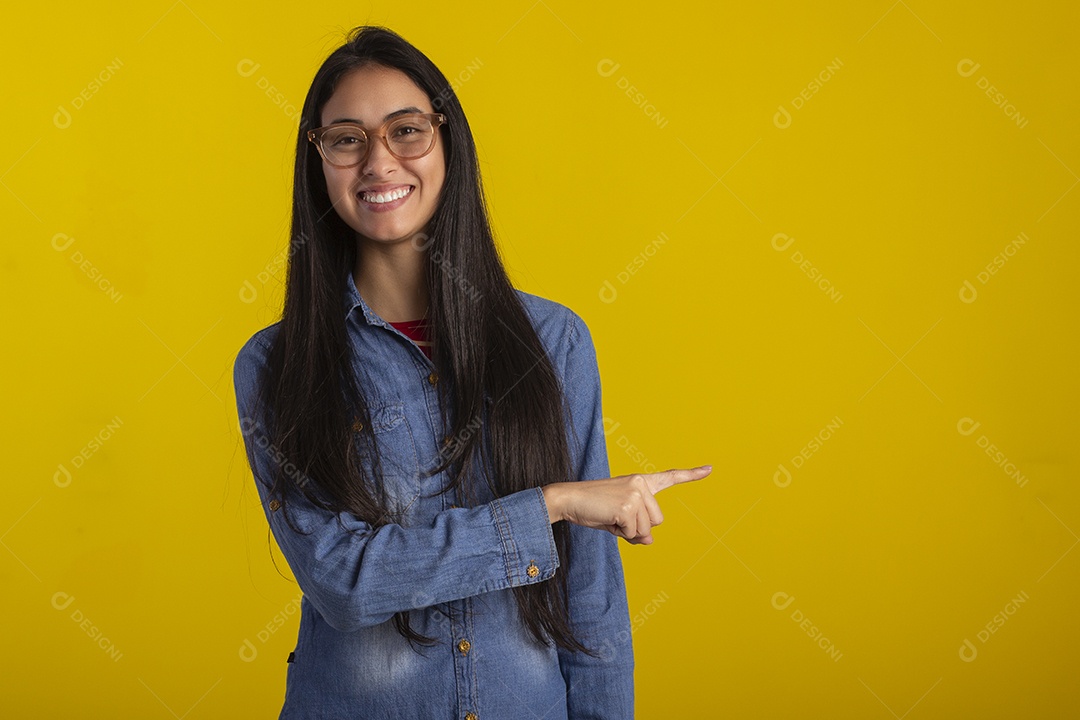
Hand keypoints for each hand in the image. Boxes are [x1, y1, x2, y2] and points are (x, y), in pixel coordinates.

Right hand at [541, 465, 711, 544]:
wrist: (568, 499)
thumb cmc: (592, 508)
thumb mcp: (620, 519)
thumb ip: (639, 528)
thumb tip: (649, 540)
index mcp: (640, 482)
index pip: (669, 478)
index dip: (691, 475)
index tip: (710, 469)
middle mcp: (641, 484)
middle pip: (657, 521)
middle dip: (638, 527)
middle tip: (616, 517)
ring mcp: (635, 494)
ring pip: (646, 530)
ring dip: (628, 531)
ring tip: (610, 517)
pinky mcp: (627, 506)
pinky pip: (633, 533)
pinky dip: (620, 533)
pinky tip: (608, 519)